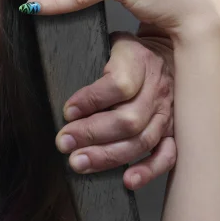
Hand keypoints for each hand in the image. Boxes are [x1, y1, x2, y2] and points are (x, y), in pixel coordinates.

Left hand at [55, 33, 175, 189]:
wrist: (169, 50)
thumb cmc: (127, 50)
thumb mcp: (107, 40)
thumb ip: (86, 50)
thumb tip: (46, 45)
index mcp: (139, 61)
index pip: (119, 84)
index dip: (91, 100)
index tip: (67, 111)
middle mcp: (156, 89)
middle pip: (128, 119)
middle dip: (91, 134)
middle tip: (63, 143)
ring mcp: (167, 112)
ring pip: (141, 140)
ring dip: (108, 156)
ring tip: (78, 163)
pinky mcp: (173, 130)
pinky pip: (167, 155)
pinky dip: (148, 170)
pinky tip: (127, 180)